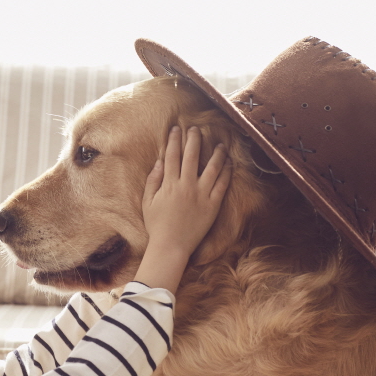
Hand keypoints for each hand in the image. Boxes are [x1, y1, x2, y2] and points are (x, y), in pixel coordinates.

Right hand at [133, 126, 230, 294]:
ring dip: (216, 153)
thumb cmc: (157, 225)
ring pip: (212, 167)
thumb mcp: (148, 202)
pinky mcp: (213, 205)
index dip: (174, 140)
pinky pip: (222, 184)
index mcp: (169, 184)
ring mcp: (202, 195)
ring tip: (219, 144)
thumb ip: (153, 180)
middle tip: (196, 128)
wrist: (171, 246)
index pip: (172, 155)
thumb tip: (159, 162)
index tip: (176, 129)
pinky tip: (228, 163)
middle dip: (194, 139)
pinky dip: (226, 172)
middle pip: (191, 155)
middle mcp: (186, 186)